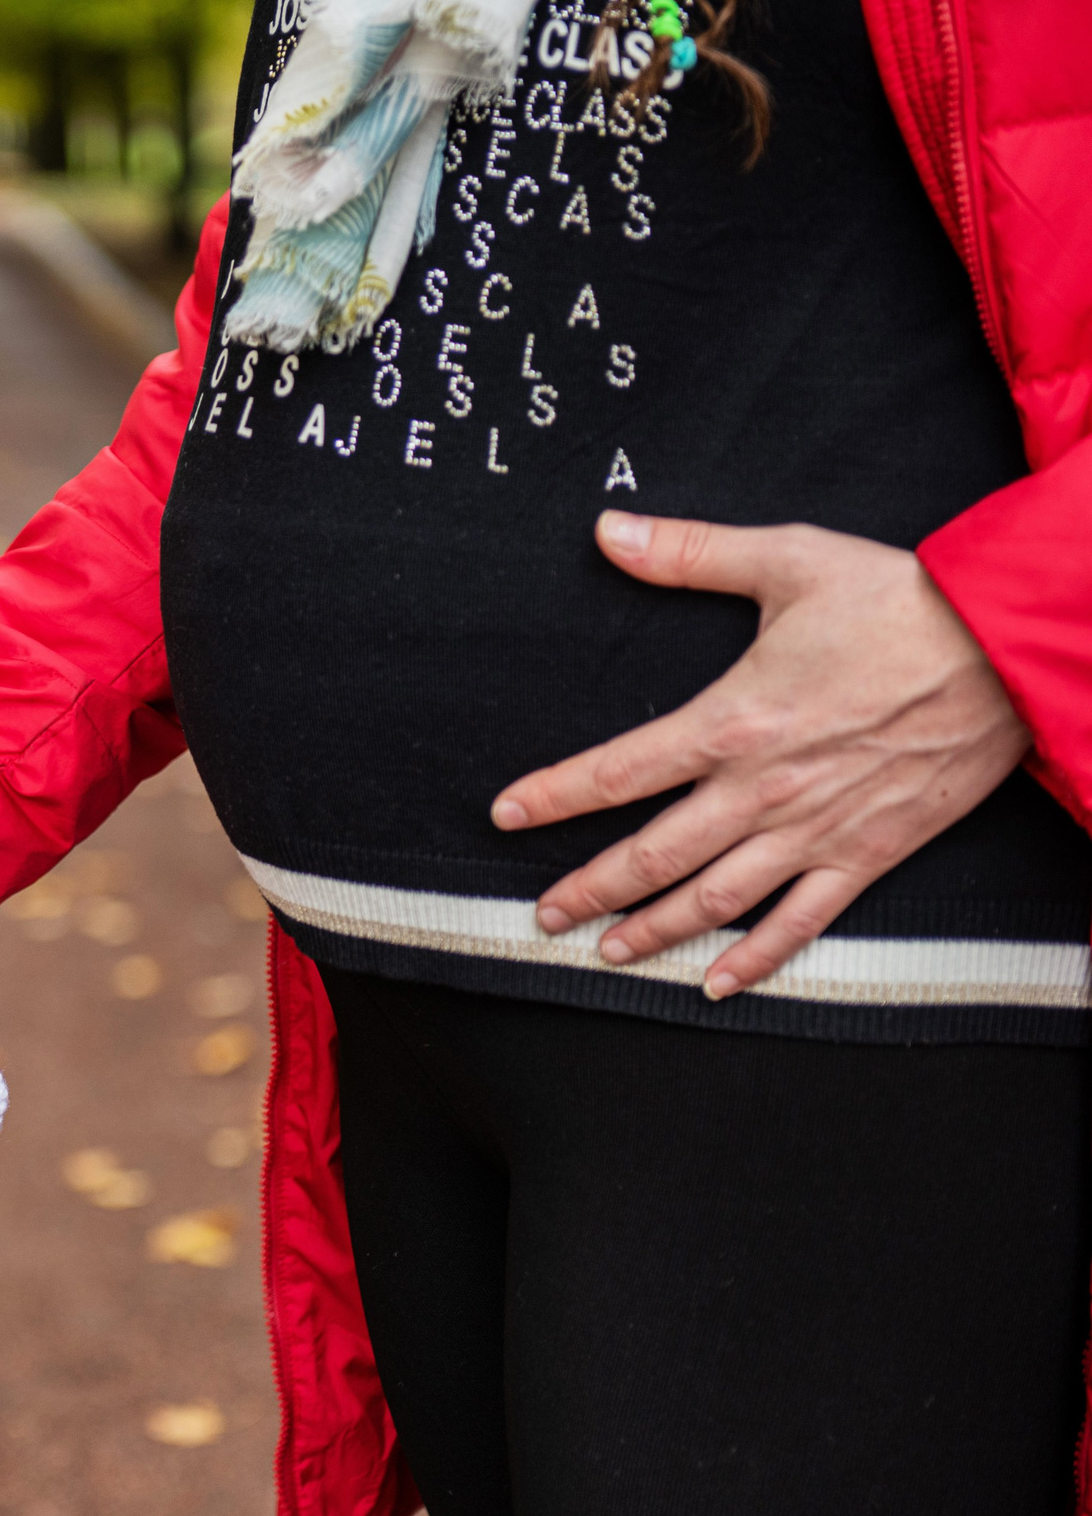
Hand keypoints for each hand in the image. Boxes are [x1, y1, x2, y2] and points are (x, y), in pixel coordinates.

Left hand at [494, 511, 1029, 998]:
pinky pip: (802, 923)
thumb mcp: (789, 558)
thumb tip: (611, 531)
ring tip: (605, 950)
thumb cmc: (902, 602)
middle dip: (588, 889)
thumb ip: (690, 552)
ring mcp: (815, 830)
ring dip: (653, 931)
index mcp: (732, 722)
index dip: (553, 797)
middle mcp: (763, 789)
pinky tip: (716, 984)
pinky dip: (756, 960)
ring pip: (714, 900)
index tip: (506, 815)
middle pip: (652, 855)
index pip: (617, 771)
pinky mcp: (868, 854)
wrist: (1010, 647)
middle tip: (543, 913)